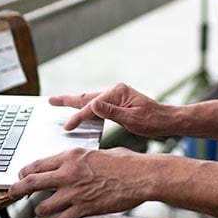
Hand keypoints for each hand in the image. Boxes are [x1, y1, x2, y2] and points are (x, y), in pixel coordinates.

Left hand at [8, 147, 147, 217]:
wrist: (140, 176)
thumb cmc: (124, 162)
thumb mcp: (97, 153)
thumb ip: (82, 160)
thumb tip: (75, 164)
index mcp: (72, 156)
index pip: (40, 163)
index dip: (26, 171)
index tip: (21, 174)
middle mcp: (69, 173)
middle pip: (33, 182)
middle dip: (18, 188)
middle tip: (12, 192)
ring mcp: (74, 193)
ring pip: (43, 205)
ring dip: (41, 209)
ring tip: (41, 209)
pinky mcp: (83, 209)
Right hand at [50, 83, 171, 136]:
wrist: (167, 121)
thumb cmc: (153, 121)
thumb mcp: (133, 119)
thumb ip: (112, 112)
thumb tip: (93, 104)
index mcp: (118, 92)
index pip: (93, 106)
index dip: (79, 117)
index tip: (67, 126)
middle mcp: (115, 91)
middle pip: (87, 97)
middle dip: (68, 100)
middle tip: (50, 101)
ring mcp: (116, 96)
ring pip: (90, 101)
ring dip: (75, 103)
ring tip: (59, 103)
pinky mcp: (117, 103)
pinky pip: (97, 106)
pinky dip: (85, 109)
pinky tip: (80, 113)